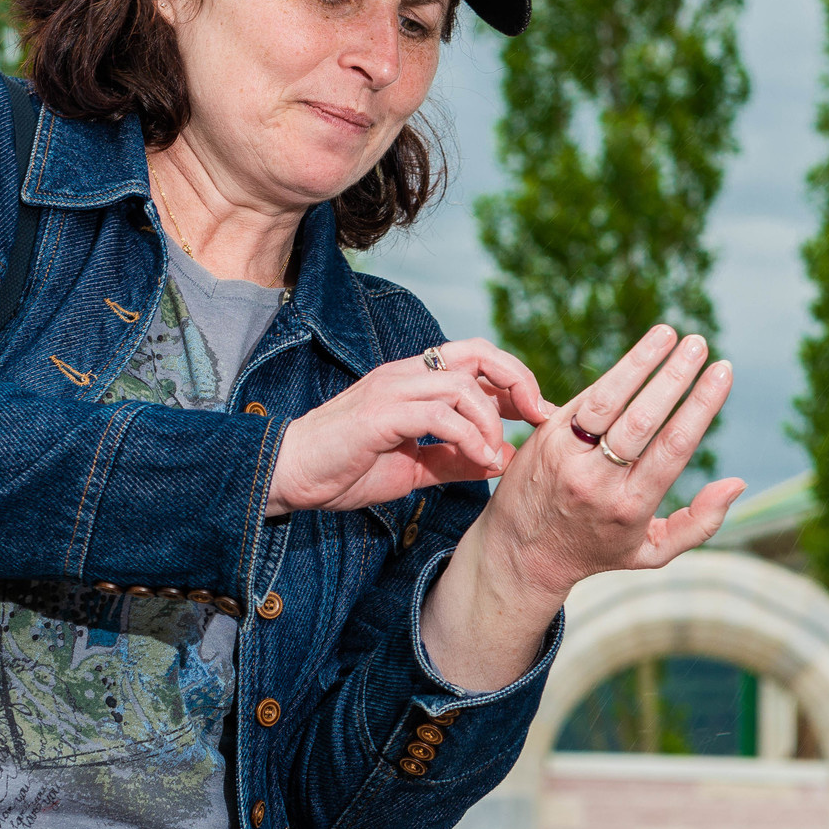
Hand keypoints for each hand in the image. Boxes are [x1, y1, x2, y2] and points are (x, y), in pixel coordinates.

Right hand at [266, 339, 553, 515]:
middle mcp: (406, 373)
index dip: (515, 381)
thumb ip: (457, 459)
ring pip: (463, 384)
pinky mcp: (381, 412)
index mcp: (414, 380)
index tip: (539, 415)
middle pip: (478, 353)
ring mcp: (393, 388)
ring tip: (495, 455)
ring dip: (491, 421)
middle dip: (517, 380)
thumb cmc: (345, 469)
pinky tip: (479, 460)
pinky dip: (469, 437)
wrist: (290, 476)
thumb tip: (504, 460)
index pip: (476, 360)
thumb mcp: (415, 467)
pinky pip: (440, 415)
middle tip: (536, 416)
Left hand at [477, 326, 744, 600]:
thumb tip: (738, 483)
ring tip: (668, 334)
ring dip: (640, 362)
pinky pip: (584, 400)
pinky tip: (639, 354)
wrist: (521, 553)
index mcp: (630, 506)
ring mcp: (566, 456)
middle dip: (674, 377)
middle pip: (641, 419)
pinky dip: (614, 375)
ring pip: (607, 401)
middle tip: (699, 344)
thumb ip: (699, 523)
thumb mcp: (651, 552)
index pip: (672, 447)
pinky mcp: (544, 437)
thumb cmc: (597, 549)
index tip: (723, 371)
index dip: (700, 405)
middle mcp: (596, 481)